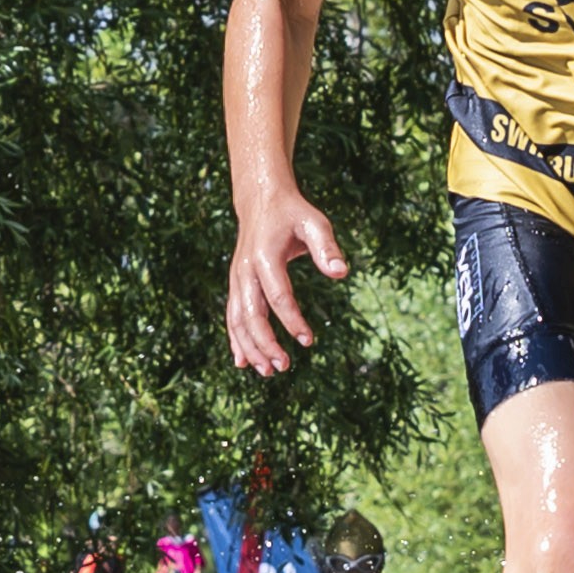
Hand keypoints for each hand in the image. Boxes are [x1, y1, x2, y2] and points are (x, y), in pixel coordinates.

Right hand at [227, 186, 351, 372]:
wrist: (260, 200)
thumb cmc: (292, 213)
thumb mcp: (314, 223)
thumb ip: (327, 248)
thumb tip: (341, 273)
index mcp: (265, 256)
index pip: (277, 295)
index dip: (292, 320)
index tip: (308, 341)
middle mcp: (245, 270)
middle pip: (251, 314)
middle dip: (266, 343)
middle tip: (285, 366)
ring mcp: (237, 279)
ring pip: (237, 319)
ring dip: (250, 347)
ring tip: (268, 372)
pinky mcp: (236, 285)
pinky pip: (232, 316)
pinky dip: (236, 340)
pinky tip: (243, 362)